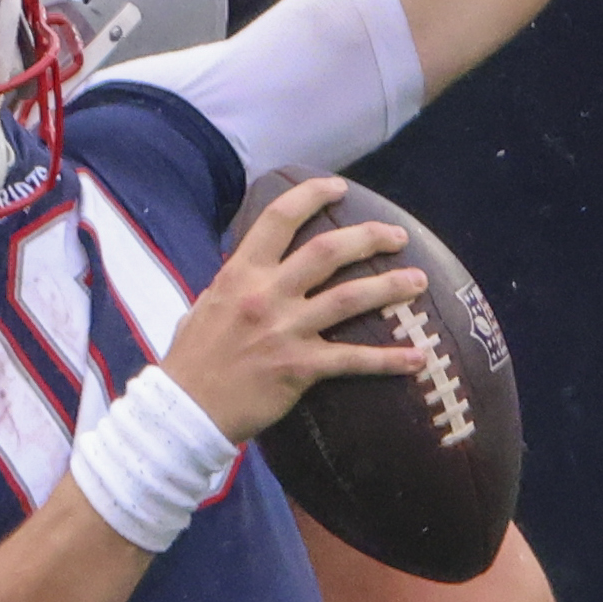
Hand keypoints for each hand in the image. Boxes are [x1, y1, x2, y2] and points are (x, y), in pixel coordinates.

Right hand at [153, 175, 424, 440]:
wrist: (183, 413)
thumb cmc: (190, 363)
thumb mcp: (204, 308)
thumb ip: (233, 287)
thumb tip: (251, 273)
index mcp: (240, 275)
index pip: (279, 219)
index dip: (312, 195)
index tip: (338, 188)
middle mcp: (266, 295)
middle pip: (329, 250)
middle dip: (370, 237)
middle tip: (397, 236)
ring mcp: (285, 330)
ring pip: (350, 297)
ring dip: (390, 287)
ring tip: (419, 282)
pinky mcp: (299, 367)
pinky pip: (353, 359)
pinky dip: (389, 359)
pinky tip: (417, 358)